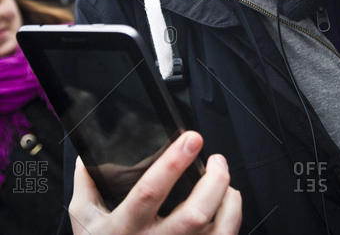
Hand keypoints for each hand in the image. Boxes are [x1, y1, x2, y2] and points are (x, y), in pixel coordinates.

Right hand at [69, 131, 241, 234]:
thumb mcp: (84, 219)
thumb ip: (86, 183)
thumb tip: (87, 155)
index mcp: (124, 228)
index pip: (151, 191)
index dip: (173, 163)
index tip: (191, 139)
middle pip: (194, 214)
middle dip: (214, 181)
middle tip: (216, 159)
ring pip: (216, 231)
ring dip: (228, 200)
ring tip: (224, 177)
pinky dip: (232, 217)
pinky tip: (228, 201)